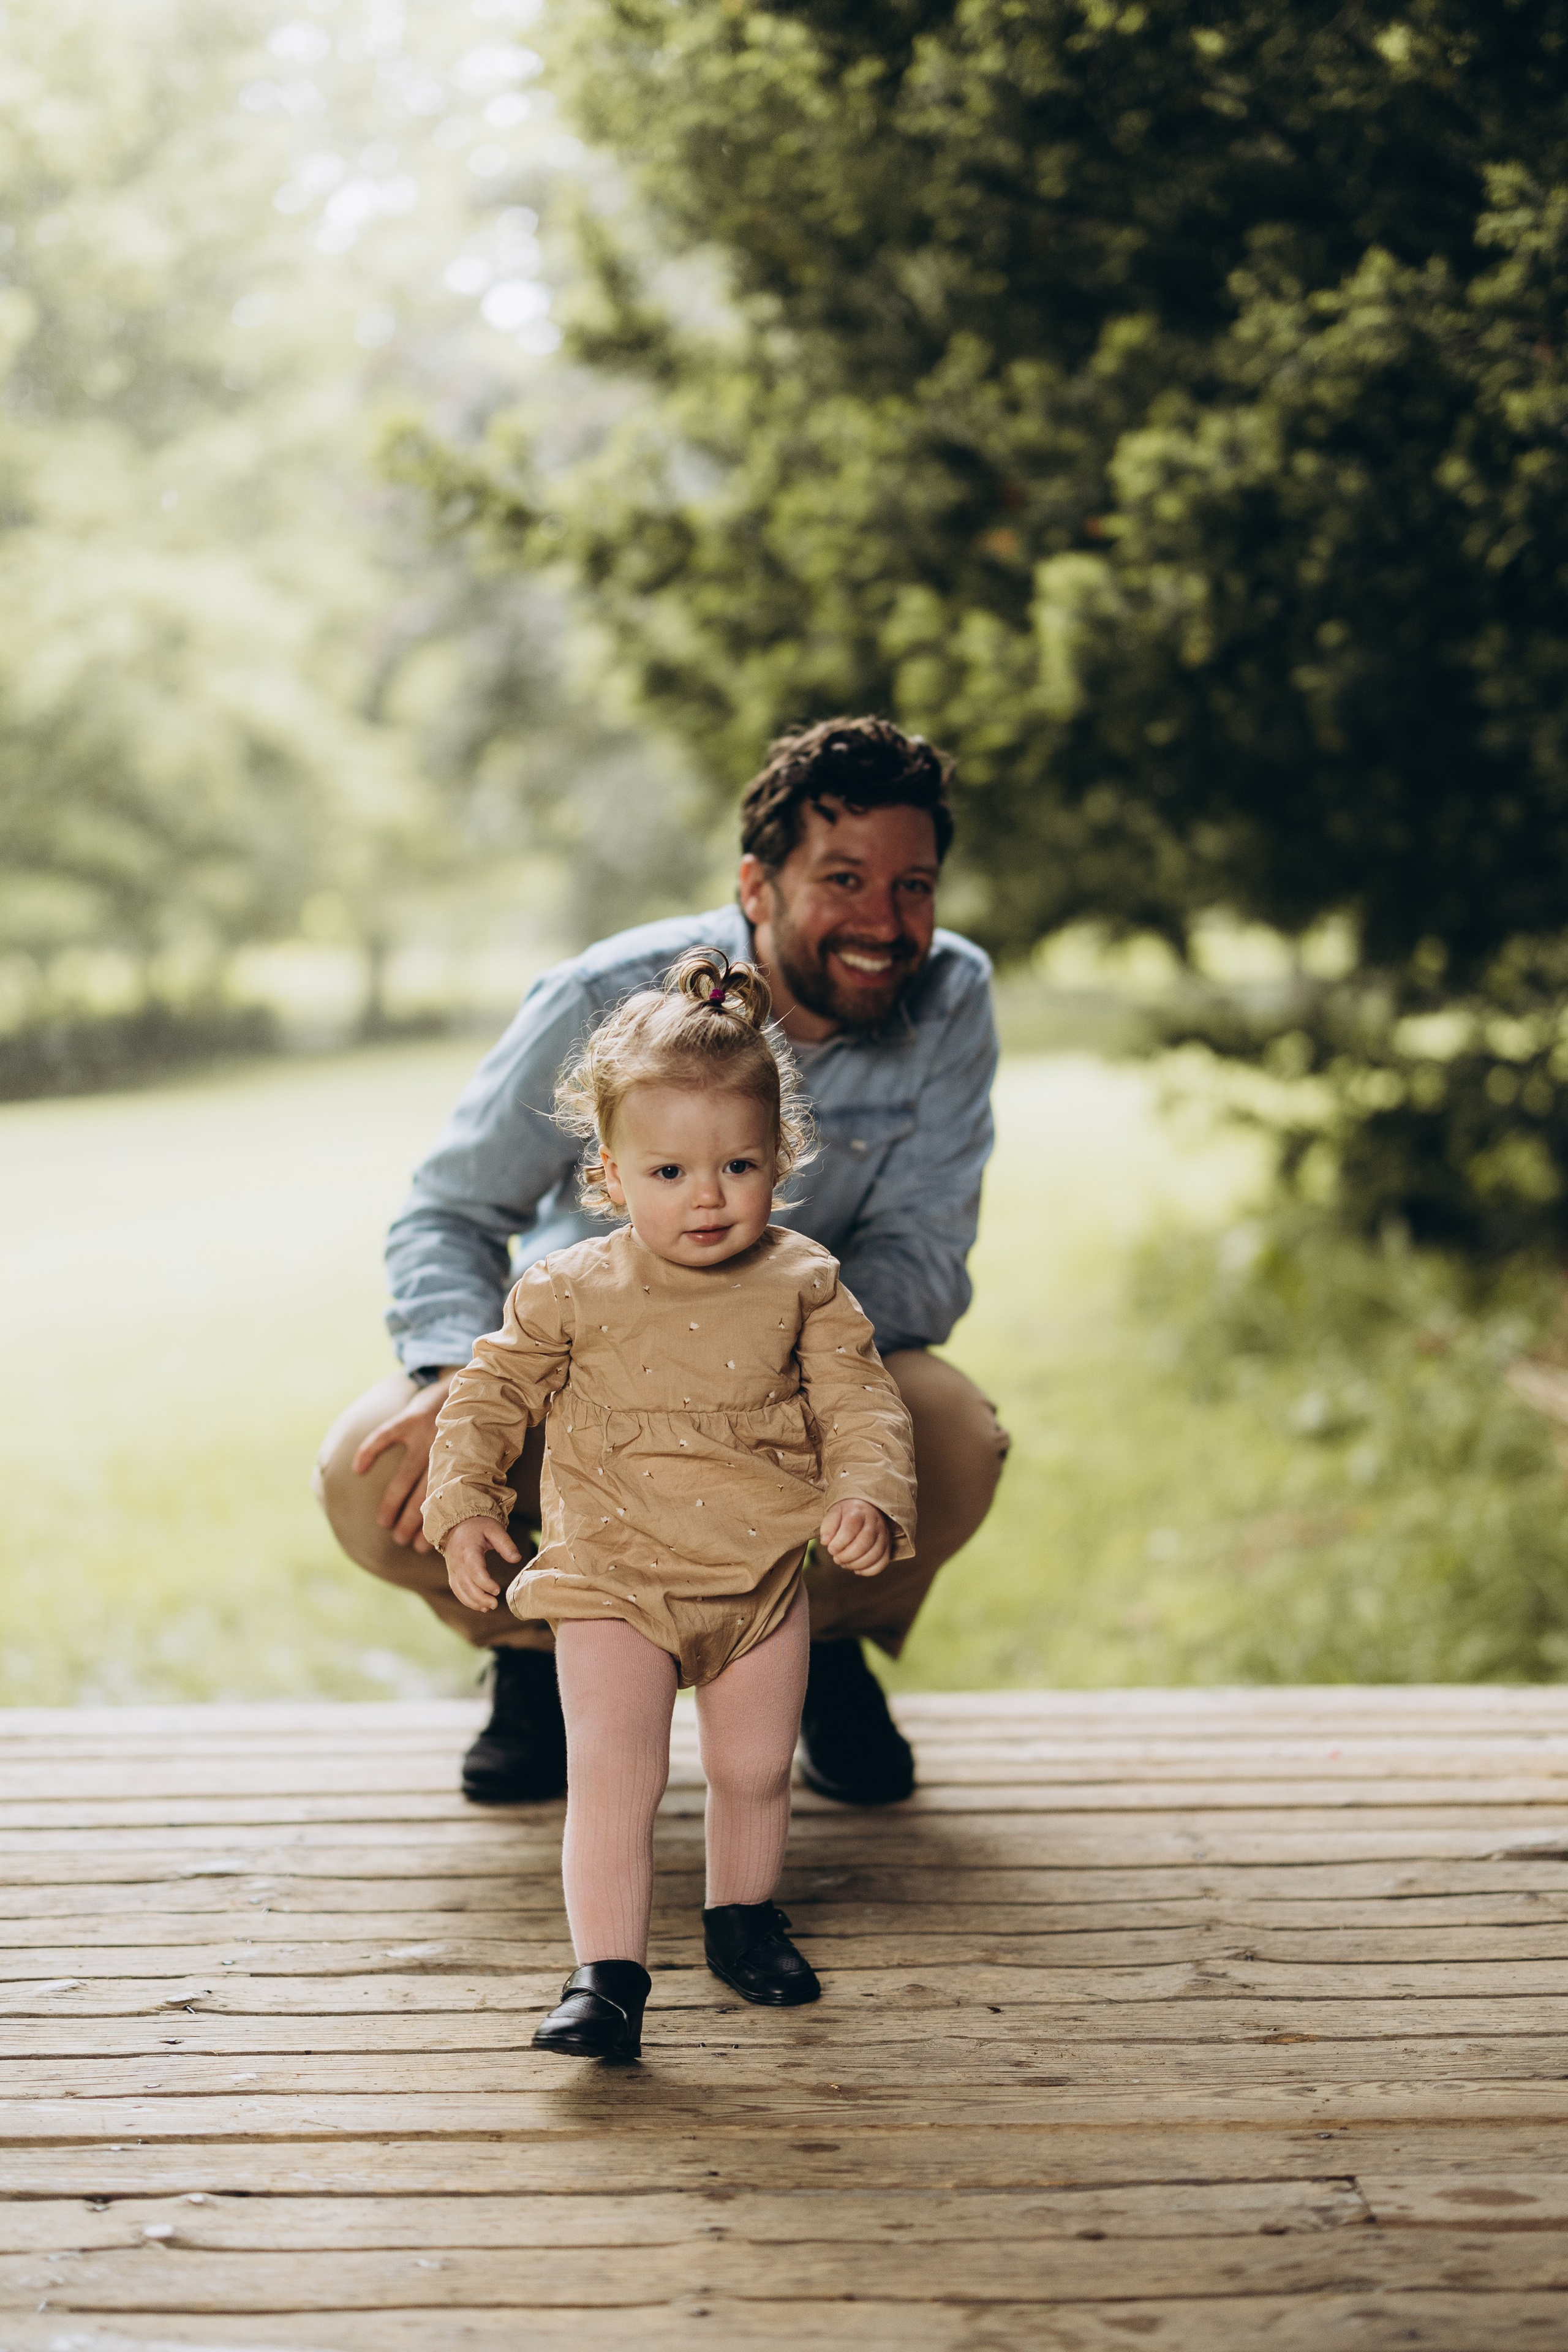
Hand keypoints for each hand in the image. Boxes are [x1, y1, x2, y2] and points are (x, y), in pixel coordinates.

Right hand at [351, 1373, 459, 1553]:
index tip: (423, 1547)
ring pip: (404, 1476)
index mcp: (457, 1464)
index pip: (441, 1502)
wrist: (466, 1387)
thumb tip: (460, 1513)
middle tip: (399, 1540)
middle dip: (409, 1521)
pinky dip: (369, 1452)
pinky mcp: (408, 1419)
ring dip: (393, 1502)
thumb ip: (463, 1477)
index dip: (431, 1525)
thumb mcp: (472, 1452)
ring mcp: (423, 1436)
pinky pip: (384, 1437)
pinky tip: (358, 1469)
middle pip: (421, 1495)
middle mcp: (441, 1453)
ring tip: (383, 1522)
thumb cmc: (466, 1428)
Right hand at [442, 1515, 522, 1612]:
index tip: (497, 1590)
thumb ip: (505, 1544)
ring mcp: (452, 1568)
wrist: (457, 1523)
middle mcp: (457, 1560)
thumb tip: (516, 1559)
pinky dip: (466, 1600)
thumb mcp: (494, 1529)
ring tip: (489, 1608)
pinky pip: (457, 1589)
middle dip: (479, 1597)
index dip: (485, 1582)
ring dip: (473, 1601)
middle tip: (495, 1604)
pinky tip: (479, 1606)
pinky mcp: (452, 1573)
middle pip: (466, 1583)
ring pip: (459, 1589)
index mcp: (468, 1549)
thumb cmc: (479, 1526)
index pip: (474, 1569)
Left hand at [819, 1498, 892, 1576]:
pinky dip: (869, 1570)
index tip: (830, 1549)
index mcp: (859, 1512)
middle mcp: (874, 1523)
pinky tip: (856, 1569)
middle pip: (865, 1542)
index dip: (840, 1542)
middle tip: (836, 1558)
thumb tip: (825, 1542)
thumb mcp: (834, 1513)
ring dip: (857, 1564)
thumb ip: (828, 1526)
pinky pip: (883, 1562)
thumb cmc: (847, 1514)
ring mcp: (883, 1535)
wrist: (866, 1508)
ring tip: (845, 1564)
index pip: (851, 1527)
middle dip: (848, 1555)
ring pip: (875, 1554)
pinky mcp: (888, 1546)